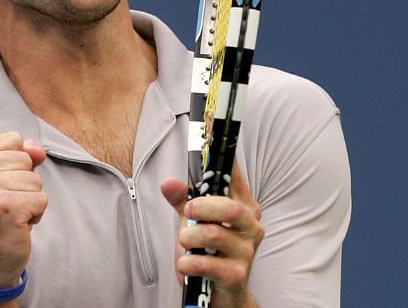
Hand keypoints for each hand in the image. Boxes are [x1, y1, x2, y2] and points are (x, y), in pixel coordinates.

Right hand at [0, 132, 47, 289]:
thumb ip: (19, 155)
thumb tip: (38, 151)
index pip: (14, 139)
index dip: (16, 162)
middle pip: (26, 158)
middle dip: (24, 181)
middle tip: (5, 201)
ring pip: (36, 180)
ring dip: (30, 199)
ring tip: (11, 212)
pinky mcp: (7, 208)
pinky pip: (41, 199)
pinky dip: (36, 214)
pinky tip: (17, 223)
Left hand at [161, 162, 263, 307]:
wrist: (222, 295)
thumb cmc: (208, 251)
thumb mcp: (192, 222)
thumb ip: (181, 201)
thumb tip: (169, 183)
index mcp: (242, 207)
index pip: (234, 176)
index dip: (223, 153)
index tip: (213, 128)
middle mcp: (250, 226)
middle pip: (228, 206)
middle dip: (200, 206)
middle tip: (188, 211)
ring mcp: (246, 252)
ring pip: (213, 233)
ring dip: (188, 237)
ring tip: (184, 243)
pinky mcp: (236, 275)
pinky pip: (206, 264)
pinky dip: (187, 263)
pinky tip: (185, 265)